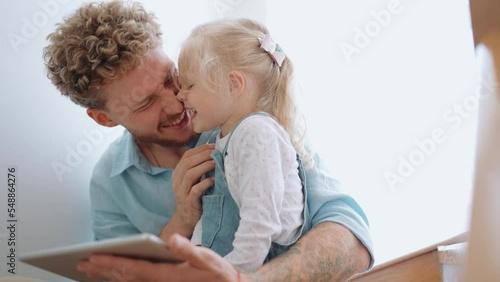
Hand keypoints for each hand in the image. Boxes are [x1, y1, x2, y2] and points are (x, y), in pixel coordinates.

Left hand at [77, 234, 241, 281]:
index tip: (94, 256)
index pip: (133, 267)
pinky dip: (120, 279)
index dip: (112, 262)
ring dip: (107, 275)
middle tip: (81, 262)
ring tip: (89, 269)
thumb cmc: (216, 273)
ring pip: (127, 281)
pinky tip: (113, 276)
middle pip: (124, 276)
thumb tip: (173, 240)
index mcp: (166, 275)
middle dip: (102, 269)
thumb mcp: (207, 260)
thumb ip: (190, 251)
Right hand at [169, 144, 215, 236]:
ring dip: (204, 167)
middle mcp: (177, 181)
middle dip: (203, 155)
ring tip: (216, 163)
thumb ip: (197, 168)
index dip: (200, 149)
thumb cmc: (193, 197)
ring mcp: (182, 192)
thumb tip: (212, 152)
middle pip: (188, 163)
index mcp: (177, 174)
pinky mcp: (189, 202)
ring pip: (190, 174)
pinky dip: (205, 183)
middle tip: (216, 152)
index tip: (213, 145)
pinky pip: (195, 190)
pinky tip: (213, 180)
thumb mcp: (192, 181)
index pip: (186, 156)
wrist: (186, 219)